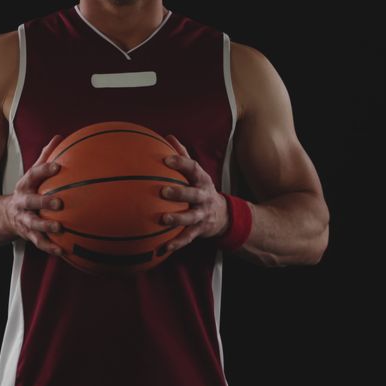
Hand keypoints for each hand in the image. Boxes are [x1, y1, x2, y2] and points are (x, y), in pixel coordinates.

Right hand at [2, 134, 65, 255]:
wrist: (5, 215)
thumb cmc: (27, 192)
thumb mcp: (32, 175)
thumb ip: (45, 157)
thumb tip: (59, 137)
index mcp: (25, 186)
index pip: (33, 174)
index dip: (45, 169)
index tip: (58, 166)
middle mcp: (22, 203)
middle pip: (31, 201)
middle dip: (43, 201)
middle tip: (59, 202)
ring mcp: (24, 220)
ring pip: (34, 224)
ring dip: (46, 226)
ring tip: (59, 227)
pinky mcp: (28, 234)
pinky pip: (40, 242)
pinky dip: (51, 247)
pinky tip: (64, 250)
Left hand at [158, 134, 228, 253]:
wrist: (223, 215)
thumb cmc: (201, 188)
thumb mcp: (196, 172)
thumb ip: (182, 155)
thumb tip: (167, 136)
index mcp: (202, 180)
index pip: (193, 168)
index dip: (181, 163)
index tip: (166, 159)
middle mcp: (204, 197)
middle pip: (194, 194)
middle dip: (180, 192)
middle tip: (163, 191)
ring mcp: (202, 214)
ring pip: (191, 217)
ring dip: (178, 219)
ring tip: (163, 219)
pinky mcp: (199, 230)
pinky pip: (187, 238)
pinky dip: (175, 244)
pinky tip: (162, 248)